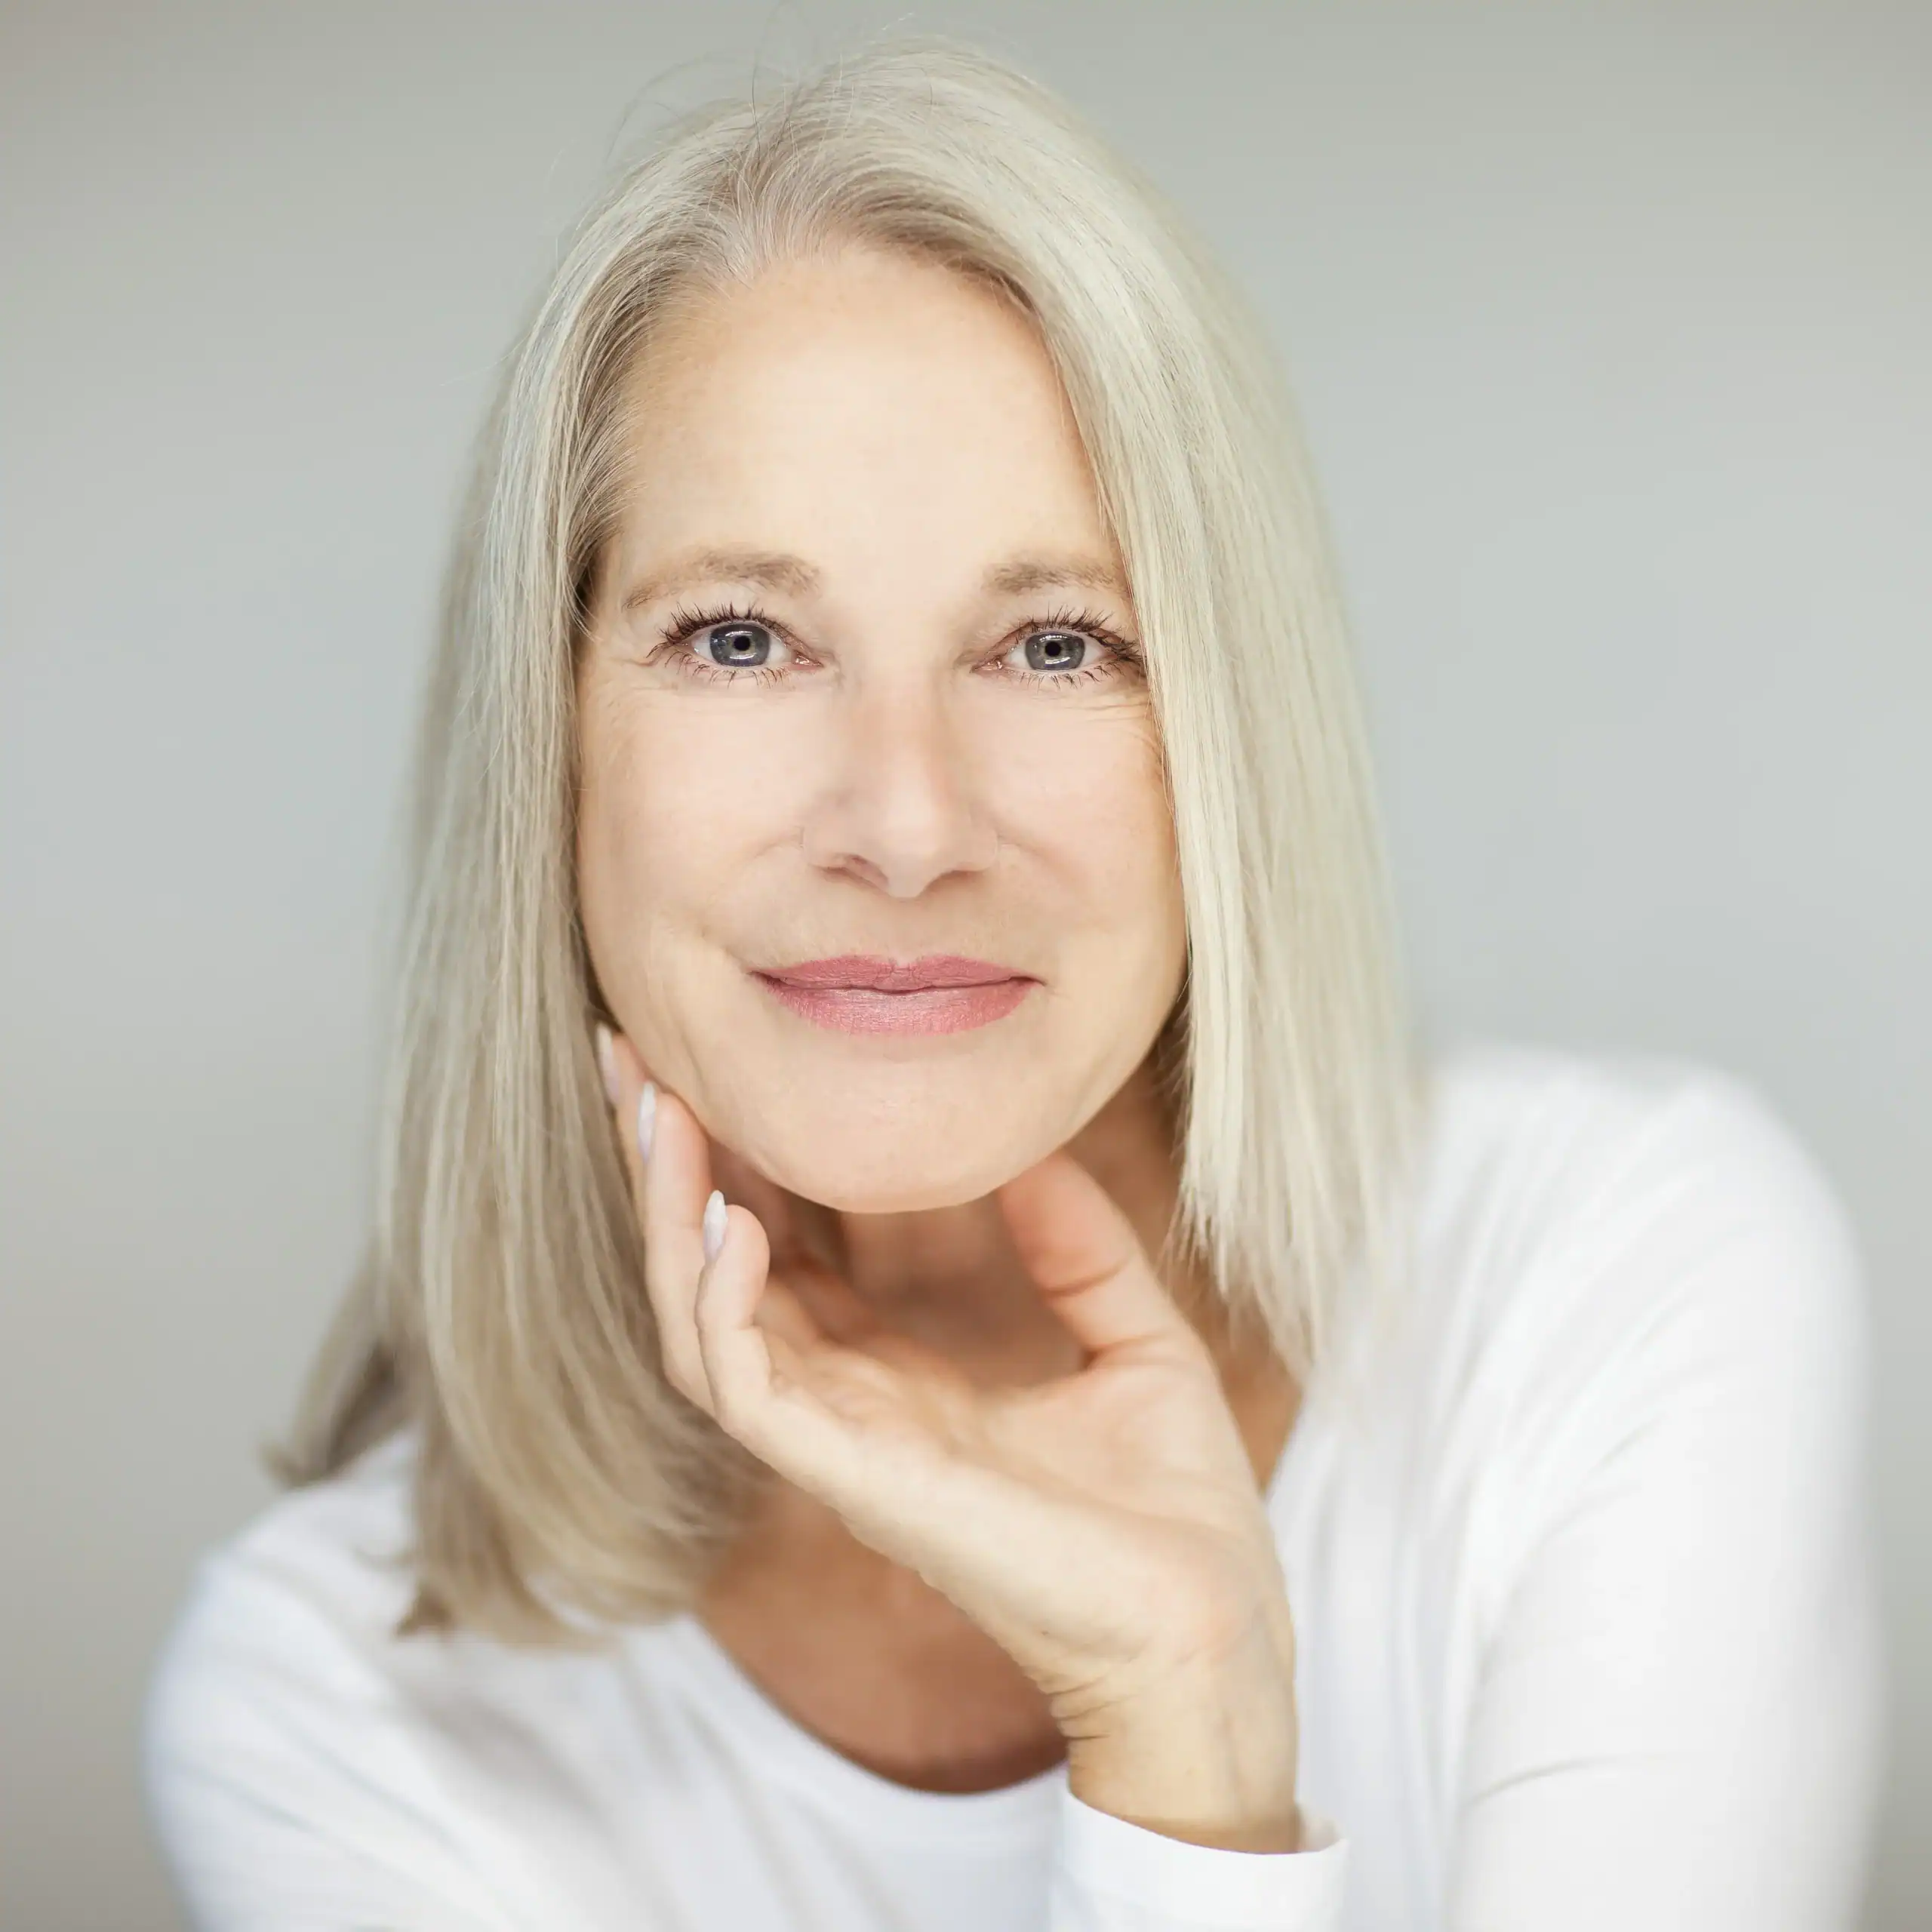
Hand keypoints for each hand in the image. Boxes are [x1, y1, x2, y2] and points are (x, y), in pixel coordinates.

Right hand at [600, 1028, 1302, 1850]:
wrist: (1212, 1631)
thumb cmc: (1176, 1514)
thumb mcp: (1135, 1338)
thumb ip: (1078, 1246)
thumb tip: (1037, 1147)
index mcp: (899, 1379)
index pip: (778, 1259)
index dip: (736, 1167)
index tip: (712, 1067)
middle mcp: (847, 1407)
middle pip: (710, 1276)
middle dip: (663, 1170)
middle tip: (629, 1056)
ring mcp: (840, 1445)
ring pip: (698, 1322)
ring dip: (667, 1217)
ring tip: (656, 1109)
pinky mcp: (852, 1479)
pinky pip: (744, 1385)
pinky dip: (721, 1300)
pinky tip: (733, 1216)